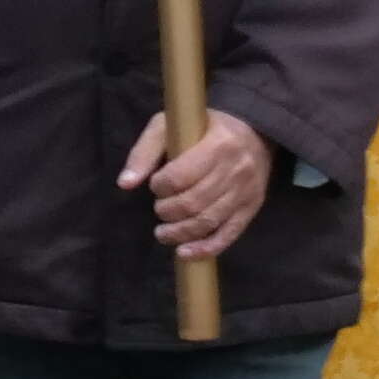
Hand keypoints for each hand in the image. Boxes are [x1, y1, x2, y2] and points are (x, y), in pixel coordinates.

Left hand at [117, 109, 273, 259]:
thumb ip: (145, 151)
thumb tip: (125, 183)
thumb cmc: (203, 127)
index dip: (160, 186)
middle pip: (193, 203)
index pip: (181, 176)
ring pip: (208, 221)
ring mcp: (245, 192)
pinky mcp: (251, 208)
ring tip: (163, 233)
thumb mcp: (169, 125)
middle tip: (159, 209)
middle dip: (167, 211)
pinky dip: (205, 248)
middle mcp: (235, 170)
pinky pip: (228, 235)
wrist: (253, 132)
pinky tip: (184, 253)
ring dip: (179, 233)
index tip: (155, 185)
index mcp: (217, 145)